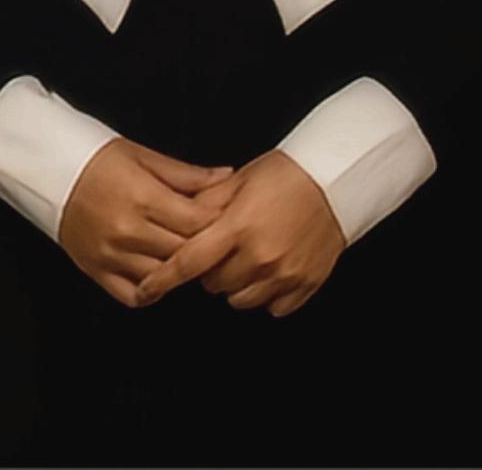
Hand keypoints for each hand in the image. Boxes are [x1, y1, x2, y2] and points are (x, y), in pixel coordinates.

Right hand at [55, 136, 234, 304]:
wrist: (45, 168)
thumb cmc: (94, 158)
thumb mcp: (143, 156)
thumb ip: (187, 175)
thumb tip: (225, 177)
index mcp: (143, 197)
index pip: (197, 223)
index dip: (218, 221)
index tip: (225, 217)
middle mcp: (127, 230)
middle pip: (184, 251)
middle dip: (203, 245)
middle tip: (212, 237)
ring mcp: (111, 255)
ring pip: (162, 277)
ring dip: (178, 269)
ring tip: (185, 254)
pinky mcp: (96, 271)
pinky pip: (133, 296)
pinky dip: (151, 291)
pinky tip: (158, 274)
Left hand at [144, 147, 345, 316]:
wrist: (335, 179)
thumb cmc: (286, 174)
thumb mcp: (240, 180)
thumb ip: (205, 203)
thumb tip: (176, 220)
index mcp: (238, 227)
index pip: (188, 262)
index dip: (162, 279)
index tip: (146, 290)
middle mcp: (260, 255)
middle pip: (213, 285)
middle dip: (211, 270)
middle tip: (223, 248)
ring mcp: (284, 274)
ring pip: (240, 300)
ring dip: (237, 284)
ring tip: (248, 258)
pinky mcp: (305, 285)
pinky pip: (273, 306)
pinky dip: (267, 293)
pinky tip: (271, 270)